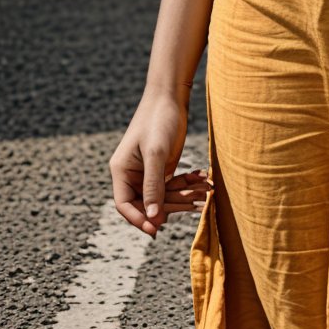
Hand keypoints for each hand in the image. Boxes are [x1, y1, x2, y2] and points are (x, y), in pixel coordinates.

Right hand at [110, 86, 206, 237]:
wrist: (170, 97)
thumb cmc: (158, 120)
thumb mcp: (156, 152)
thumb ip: (152, 185)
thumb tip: (153, 218)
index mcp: (121, 171)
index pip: (125, 205)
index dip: (138, 219)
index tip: (155, 230)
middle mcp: (131, 175)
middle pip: (147, 204)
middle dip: (170, 205)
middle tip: (195, 204)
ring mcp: (147, 173)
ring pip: (163, 196)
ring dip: (184, 195)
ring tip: (206, 191)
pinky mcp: (162, 169)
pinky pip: (173, 186)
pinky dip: (187, 184)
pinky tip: (203, 178)